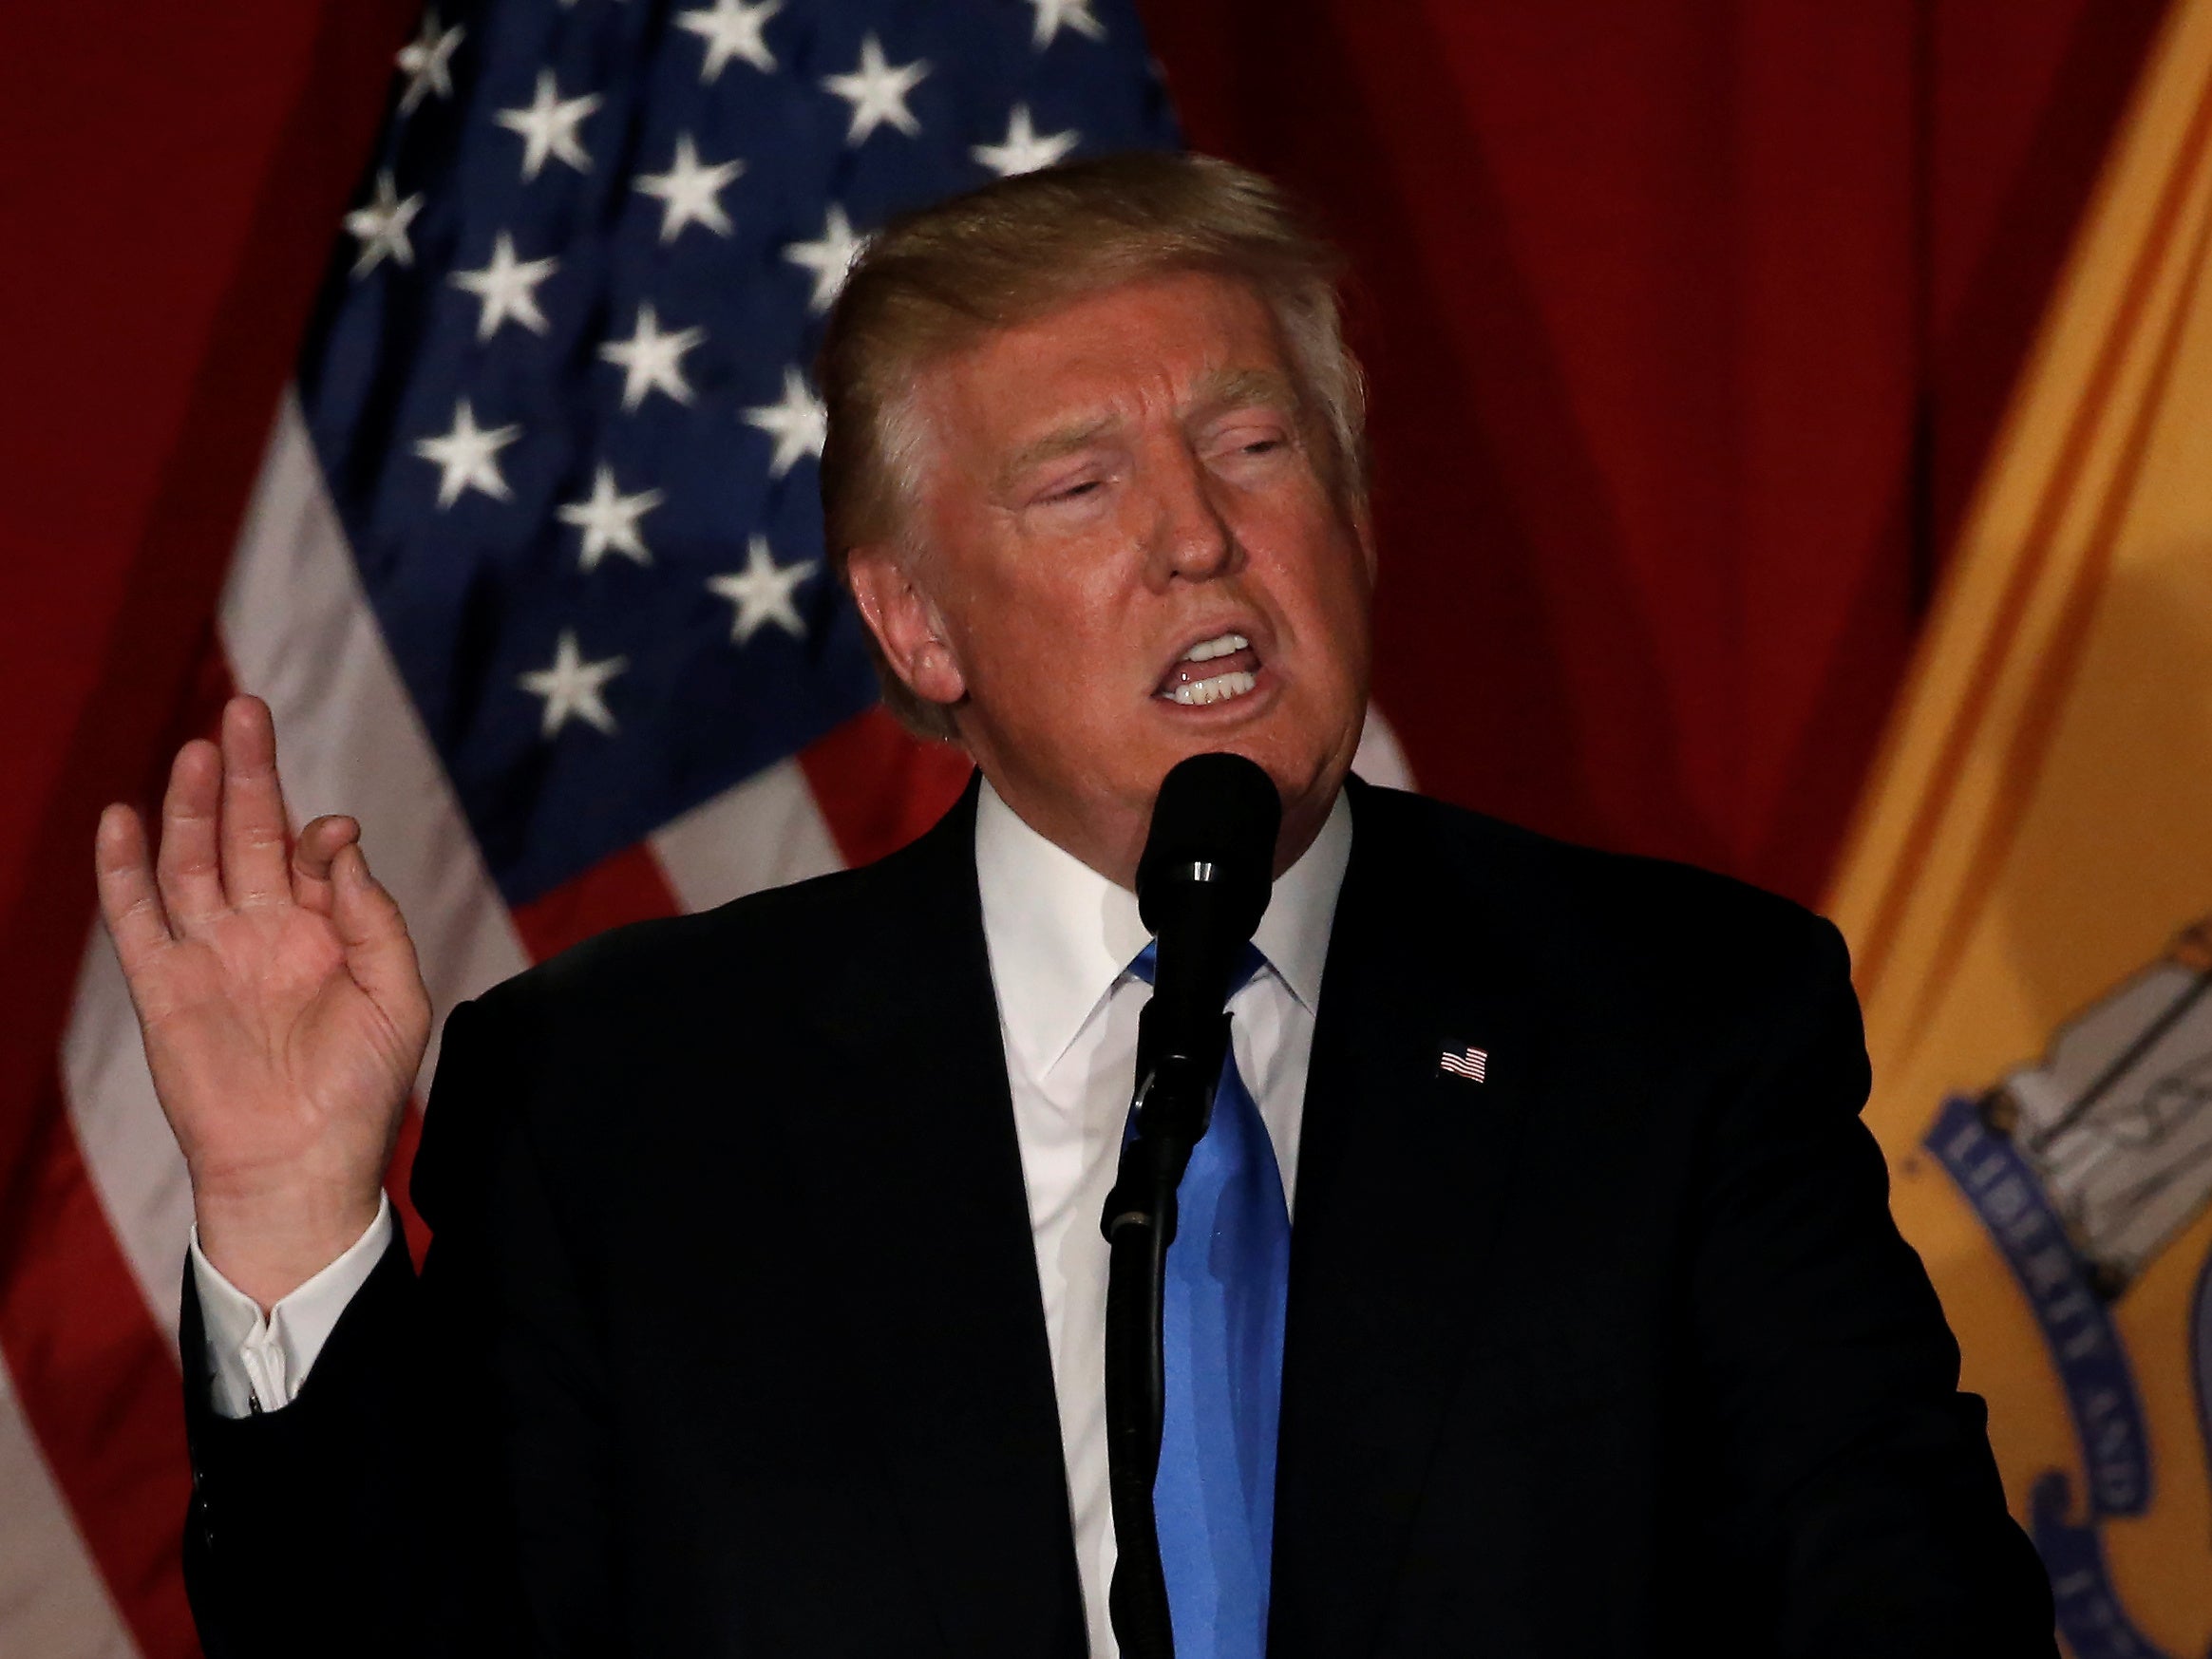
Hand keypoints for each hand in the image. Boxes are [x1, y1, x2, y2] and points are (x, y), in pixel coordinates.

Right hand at [94, 695, 430, 1309]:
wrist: (299, 1169)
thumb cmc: (361, 1092)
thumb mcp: (396, 997)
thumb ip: (371, 916)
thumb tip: (337, 841)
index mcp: (324, 933)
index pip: (310, 855)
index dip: (317, 832)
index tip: (327, 831)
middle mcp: (263, 934)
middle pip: (246, 835)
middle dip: (247, 775)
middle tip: (245, 710)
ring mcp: (211, 956)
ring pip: (192, 864)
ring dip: (191, 807)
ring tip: (198, 748)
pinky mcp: (164, 989)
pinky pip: (137, 920)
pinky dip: (125, 871)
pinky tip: (124, 819)